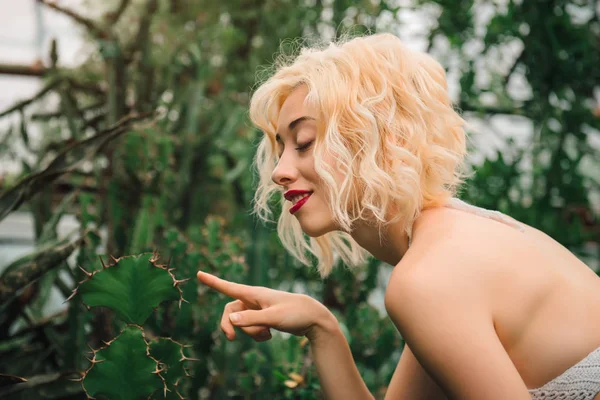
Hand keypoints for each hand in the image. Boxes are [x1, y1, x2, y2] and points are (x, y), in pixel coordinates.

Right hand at [196, 270, 333, 341]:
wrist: (314, 318)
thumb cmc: (295, 313)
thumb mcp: (274, 317)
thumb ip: (252, 319)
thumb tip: (231, 319)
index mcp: (255, 294)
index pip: (229, 287)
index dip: (213, 282)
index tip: (199, 273)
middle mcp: (254, 300)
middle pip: (230, 311)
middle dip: (229, 325)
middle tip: (230, 339)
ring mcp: (258, 309)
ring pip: (242, 323)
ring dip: (250, 332)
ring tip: (268, 334)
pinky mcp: (264, 318)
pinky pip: (251, 329)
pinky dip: (257, 335)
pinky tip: (270, 335)